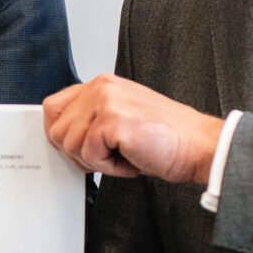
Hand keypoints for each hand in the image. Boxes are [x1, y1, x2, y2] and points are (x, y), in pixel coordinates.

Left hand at [42, 75, 223, 182]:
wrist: (199, 146)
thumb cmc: (166, 138)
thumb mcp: (121, 118)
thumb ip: (92, 119)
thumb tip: (63, 137)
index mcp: (101, 84)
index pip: (54, 107)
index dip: (62, 135)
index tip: (80, 149)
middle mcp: (101, 87)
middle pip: (57, 130)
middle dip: (78, 154)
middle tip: (107, 157)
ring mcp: (106, 101)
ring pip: (70, 145)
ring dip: (96, 162)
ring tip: (124, 156)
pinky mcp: (112, 120)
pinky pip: (89, 156)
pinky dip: (110, 168)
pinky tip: (131, 160)